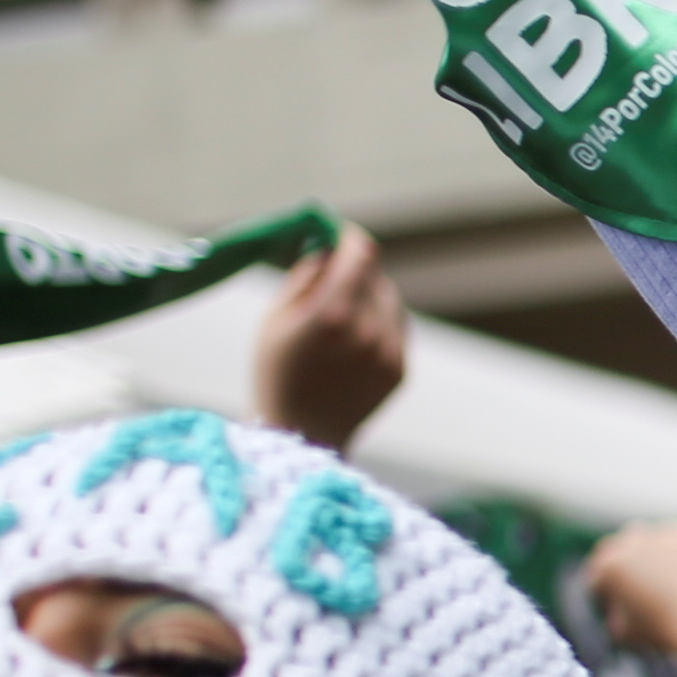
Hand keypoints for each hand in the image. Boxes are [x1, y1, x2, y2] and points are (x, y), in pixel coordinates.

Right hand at [249, 225, 409, 451]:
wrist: (302, 439)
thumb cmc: (276, 374)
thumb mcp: (275, 318)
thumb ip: (306, 276)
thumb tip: (328, 247)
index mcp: (334, 314)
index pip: (361, 255)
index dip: (351, 240)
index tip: (340, 237)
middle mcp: (370, 331)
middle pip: (375, 277)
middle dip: (355, 271)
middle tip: (332, 277)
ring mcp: (390, 352)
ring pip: (389, 301)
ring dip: (369, 297)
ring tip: (337, 318)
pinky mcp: (400, 370)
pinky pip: (395, 328)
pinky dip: (378, 324)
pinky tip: (350, 342)